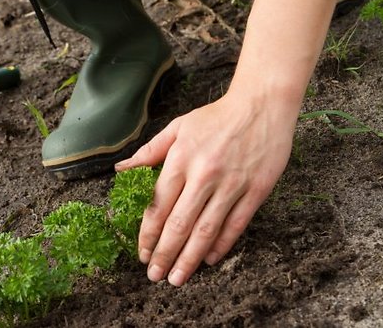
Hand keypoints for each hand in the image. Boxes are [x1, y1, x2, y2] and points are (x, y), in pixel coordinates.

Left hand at [115, 92, 295, 285]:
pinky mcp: (256, 190)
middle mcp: (204, 175)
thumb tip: (121, 170)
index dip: (147, 234)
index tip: (141, 253)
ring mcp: (232, 184)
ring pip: (206, 230)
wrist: (261, 104)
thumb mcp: (177, 128)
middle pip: (179, 224)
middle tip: (155, 276)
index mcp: (180, 160)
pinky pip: (235, 224)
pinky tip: (209, 259)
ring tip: (177, 278)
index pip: (158, 206)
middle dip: (164, 254)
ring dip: (189, 258)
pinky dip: (221, 245)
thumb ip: (149, 152)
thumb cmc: (215, 117)